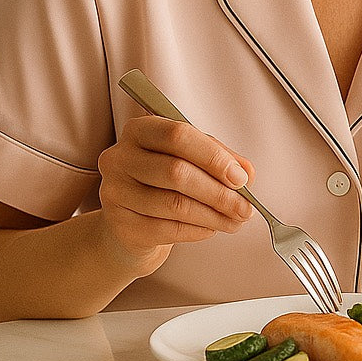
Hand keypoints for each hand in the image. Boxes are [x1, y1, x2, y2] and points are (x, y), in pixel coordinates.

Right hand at [95, 115, 254, 270]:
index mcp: (140, 130)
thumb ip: (220, 159)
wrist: (131, 222)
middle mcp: (119, 158)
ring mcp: (115, 192)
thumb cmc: (166, 182)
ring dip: (213, 215)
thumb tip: (246, 173)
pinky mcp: (120, 225)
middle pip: (176, 172)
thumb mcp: (191, 159)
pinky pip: (167, 229)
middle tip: (245, 208)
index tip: (241, 178)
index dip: (213, 157)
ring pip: (174, 204)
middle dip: (219, 193)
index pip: (178, 135)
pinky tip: (211, 229)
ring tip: (234, 221)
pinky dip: (196, 230)